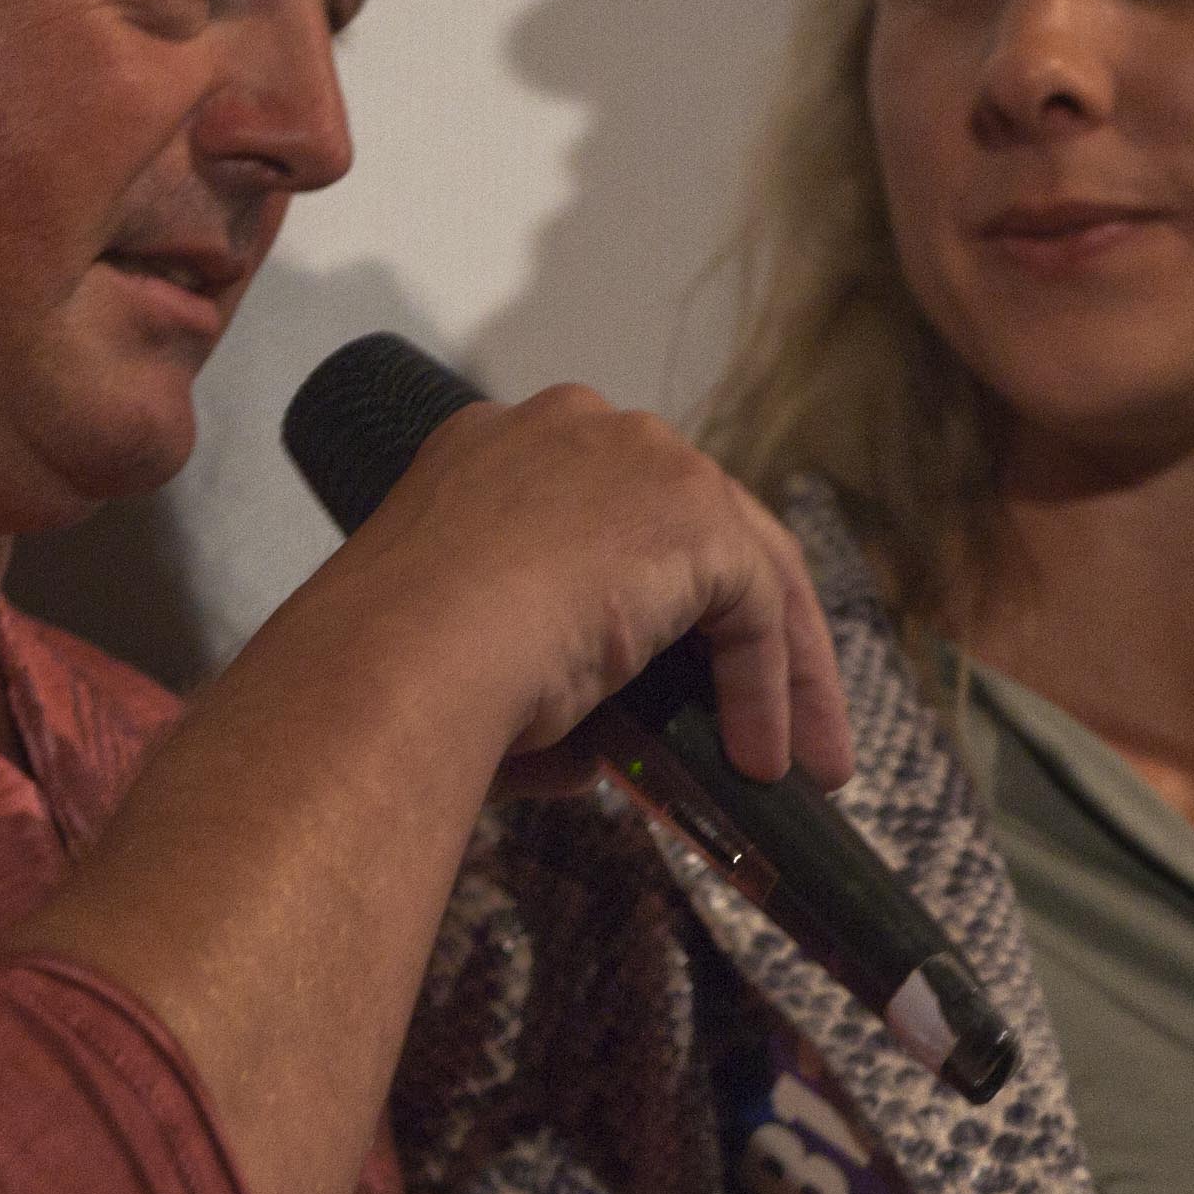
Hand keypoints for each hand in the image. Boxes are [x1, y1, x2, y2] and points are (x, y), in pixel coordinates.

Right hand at [315, 382, 852, 798]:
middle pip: (694, 527)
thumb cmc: (396, 676)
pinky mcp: (691, 513)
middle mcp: (574, 433)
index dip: (650, 594)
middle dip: (738, 632)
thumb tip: (594, 756)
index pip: (606, 512)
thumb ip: (545, 686)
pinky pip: (753, 607)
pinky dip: (766, 687)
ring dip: (779, 670)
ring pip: (742, 564)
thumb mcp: (469, 663)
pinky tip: (759, 758)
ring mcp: (637, 459)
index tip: (669, 671)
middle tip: (765, 724)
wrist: (397, 662)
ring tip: (797, 761)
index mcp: (496, 454)